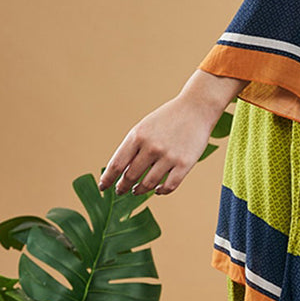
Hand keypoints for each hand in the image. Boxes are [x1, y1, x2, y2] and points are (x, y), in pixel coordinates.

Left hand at [99, 72, 245, 196]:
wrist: (196, 109)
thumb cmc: (167, 119)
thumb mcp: (145, 127)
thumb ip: (132, 147)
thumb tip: (120, 171)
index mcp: (138, 136)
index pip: (117, 164)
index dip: (108, 179)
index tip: (103, 187)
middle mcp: (151, 147)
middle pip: (130, 176)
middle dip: (123, 187)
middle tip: (121, 191)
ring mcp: (169, 157)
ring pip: (148, 184)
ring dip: (140, 190)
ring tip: (137, 190)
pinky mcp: (184, 164)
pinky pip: (169, 186)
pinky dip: (161, 191)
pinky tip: (158, 190)